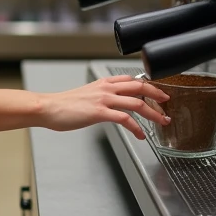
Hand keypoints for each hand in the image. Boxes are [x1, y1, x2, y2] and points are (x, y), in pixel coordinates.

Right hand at [39, 75, 169, 140]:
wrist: (48, 107)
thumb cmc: (63, 105)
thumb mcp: (86, 94)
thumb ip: (100, 96)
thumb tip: (111, 104)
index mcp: (103, 82)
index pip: (132, 79)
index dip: (148, 85)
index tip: (157, 93)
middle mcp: (106, 88)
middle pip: (140, 87)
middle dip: (157, 95)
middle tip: (167, 102)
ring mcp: (103, 99)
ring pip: (137, 102)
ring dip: (153, 113)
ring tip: (162, 121)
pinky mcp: (99, 112)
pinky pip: (125, 118)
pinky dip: (136, 127)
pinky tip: (140, 135)